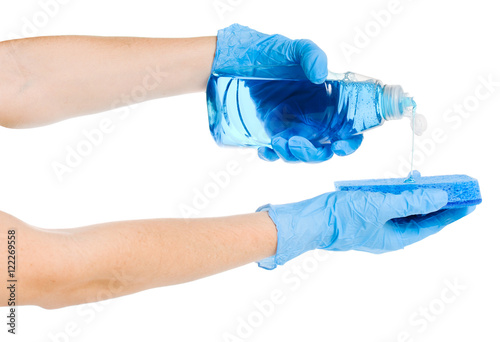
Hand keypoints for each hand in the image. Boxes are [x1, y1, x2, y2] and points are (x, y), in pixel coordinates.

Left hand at [213, 24, 360, 161]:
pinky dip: (271, 156)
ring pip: (300, 154)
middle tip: (296, 143)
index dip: (349, 142)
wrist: (243, 59)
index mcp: (330, 102)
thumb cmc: (275, 53)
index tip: (339, 146)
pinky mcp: (273, 131)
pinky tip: (265, 150)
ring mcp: (294, 127)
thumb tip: (320, 76)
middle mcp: (315, 119)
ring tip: (277, 141)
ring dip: (292, 155)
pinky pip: (275, 152)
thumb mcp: (295, 48)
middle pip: (324, 149)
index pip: (349, 129)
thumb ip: (312, 55)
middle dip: (313, 154)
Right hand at [256, 189, 474, 268]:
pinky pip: (389, 203)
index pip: (430, 225)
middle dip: (437, 203)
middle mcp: (387, 232)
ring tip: (433, 182)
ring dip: (418, 196)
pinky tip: (402, 182)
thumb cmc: (341, 219)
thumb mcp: (380, 207)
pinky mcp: (365, 211)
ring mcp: (375, 222)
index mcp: (394, 238)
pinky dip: (399, 192)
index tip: (469, 203)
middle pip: (419, 218)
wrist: (310, 219)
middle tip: (456, 190)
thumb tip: (439, 198)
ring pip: (404, 209)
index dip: (450, 213)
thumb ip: (411, 202)